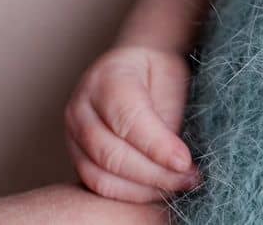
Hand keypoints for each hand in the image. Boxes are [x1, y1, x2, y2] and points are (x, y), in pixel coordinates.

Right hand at [63, 44, 201, 201]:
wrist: (134, 68)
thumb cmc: (158, 73)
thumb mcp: (173, 80)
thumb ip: (170, 116)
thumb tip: (177, 161)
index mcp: (107, 78)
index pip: (129, 119)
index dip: (158, 146)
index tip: (185, 161)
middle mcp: (81, 107)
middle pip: (111, 154)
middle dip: (154, 173)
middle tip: (189, 178)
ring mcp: (72, 135)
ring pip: (102, 176)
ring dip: (144, 188)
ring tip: (178, 185)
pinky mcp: (76, 157)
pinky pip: (98, 186)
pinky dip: (130, 194)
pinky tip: (157, 190)